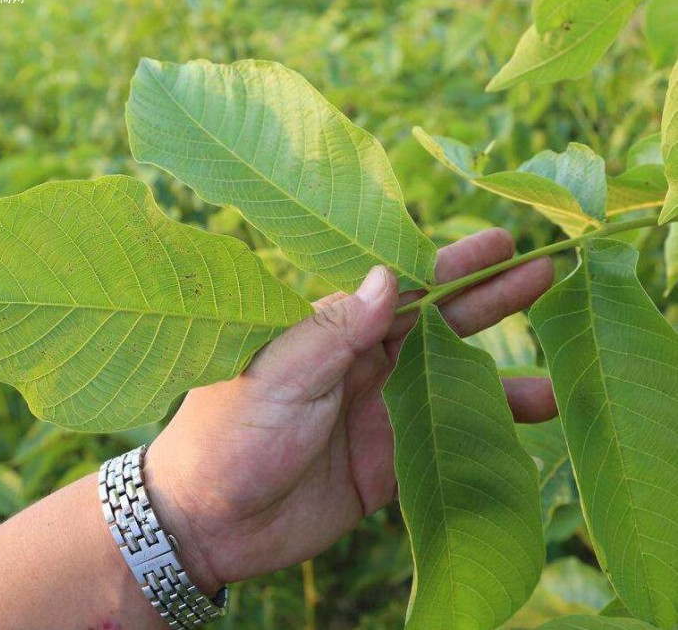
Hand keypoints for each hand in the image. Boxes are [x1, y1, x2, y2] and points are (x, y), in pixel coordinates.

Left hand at [147, 228, 555, 594]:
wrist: (209, 523)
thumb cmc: (227, 437)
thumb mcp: (276, 376)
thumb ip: (333, 332)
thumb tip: (387, 277)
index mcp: (331, 332)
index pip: (400, 288)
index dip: (449, 266)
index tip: (497, 243)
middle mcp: (360, 365)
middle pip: (435, 327)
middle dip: (487, 302)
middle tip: (543, 272)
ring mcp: (377, 412)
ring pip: (449, 384)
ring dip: (499, 376)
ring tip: (555, 371)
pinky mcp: (386, 461)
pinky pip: (444, 441)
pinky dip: (483, 433)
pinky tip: (524, 428)